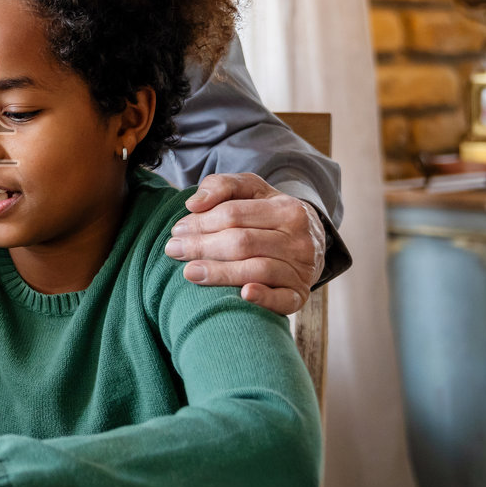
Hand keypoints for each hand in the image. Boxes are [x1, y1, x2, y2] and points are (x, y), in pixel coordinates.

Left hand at [164, 173, 325, 315]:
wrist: (312, 240)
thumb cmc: (270, 213)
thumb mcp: (252, 190)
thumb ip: (222, 186)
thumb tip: (194, 204)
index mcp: (287, 209)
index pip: (234, 214)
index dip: (201, 223)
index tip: (177, 231)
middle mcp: (298, 239)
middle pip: (242, 242)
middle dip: (202, 246)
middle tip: (173, 250)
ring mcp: (301, 269)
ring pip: (257, 270)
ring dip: (220, 273)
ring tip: (189, 272)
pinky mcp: (300, 295)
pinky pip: (283, 300)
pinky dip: (264, 298)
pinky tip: (243, 295)